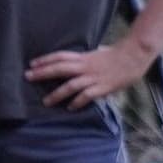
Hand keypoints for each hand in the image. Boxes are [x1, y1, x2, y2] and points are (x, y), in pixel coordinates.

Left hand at [27, 37, 154, 109]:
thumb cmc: (116, 55)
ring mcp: (93, 77)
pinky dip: (77, 102)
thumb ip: (84, 60)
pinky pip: (87, 96)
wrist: (134, 55)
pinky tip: (70, 108)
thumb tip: (74, 63)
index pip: (61, 56)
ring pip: (71, 85)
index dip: (46, 59)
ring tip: (46, 102)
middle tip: (28, 77)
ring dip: (57, 93)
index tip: (32, 64)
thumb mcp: (96, 53)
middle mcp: (85, 66)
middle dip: (43, 73)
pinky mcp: (102, 87)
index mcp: (84, 57)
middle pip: (60, 68)